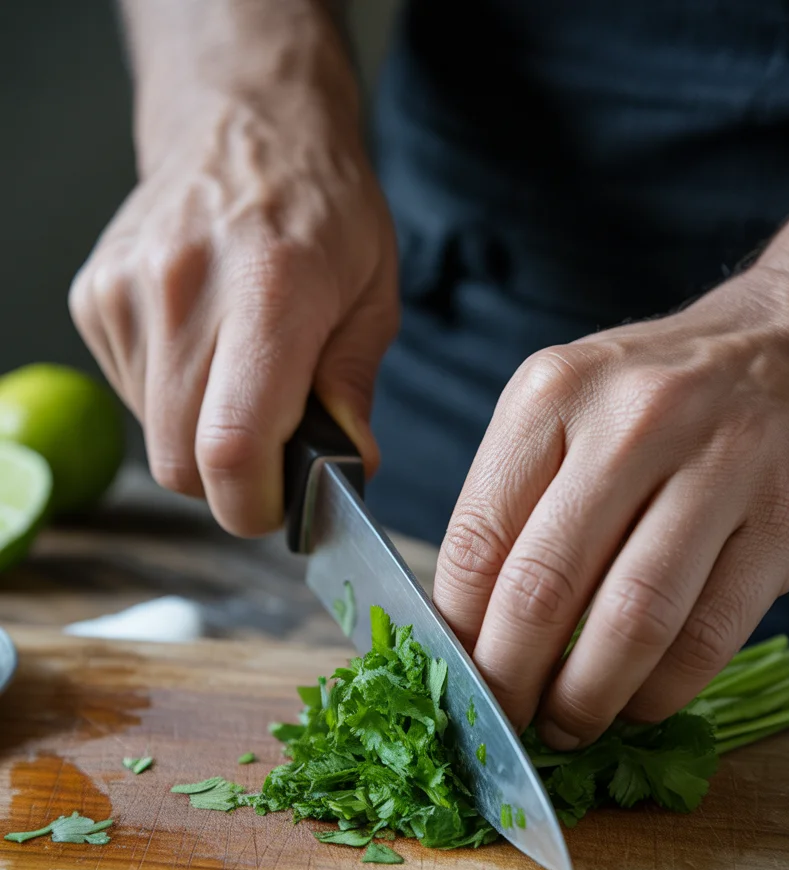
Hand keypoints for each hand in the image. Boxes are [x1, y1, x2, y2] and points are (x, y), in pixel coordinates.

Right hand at [70, 80, 397, 535]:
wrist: (246, 124)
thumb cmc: (323, 210)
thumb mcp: (374, 296)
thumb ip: (355, 389)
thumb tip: (348, 469)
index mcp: (269, 292)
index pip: (230, 447)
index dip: (254, 505)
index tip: (280, 506)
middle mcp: (184, 289)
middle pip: (181, 462)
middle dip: (229, 482)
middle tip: (273, 445)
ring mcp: (127, 291)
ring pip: (154, 437)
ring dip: (201, 435)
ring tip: (241, 374)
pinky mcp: (94, 296)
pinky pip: (132, 395)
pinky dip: (172, 397)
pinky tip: (204, 347)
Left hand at [434, 270, 788, 747]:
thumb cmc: (666, 394)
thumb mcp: (572, 407)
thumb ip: (517, 502)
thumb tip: (468, 629)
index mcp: (554, 395)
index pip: (475, 539)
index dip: (458, 631)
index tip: (457, 678)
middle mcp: (632, 422)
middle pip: (543, 586)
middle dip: (511, 679)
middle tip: (504, 720)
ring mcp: (719, 467)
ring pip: (630, 620)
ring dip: (587, 698)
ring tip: (567, 725)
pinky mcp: (783, 522)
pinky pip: (707, 635)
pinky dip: (662, 691)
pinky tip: (639, 703)